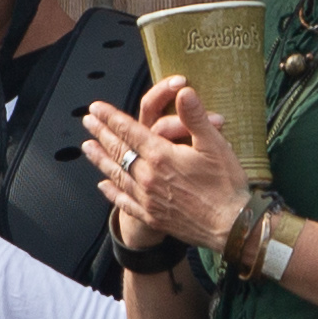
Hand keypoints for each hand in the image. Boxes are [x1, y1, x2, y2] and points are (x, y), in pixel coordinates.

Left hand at [87, 77, 246, 256]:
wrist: (230, 227)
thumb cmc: (226, 184)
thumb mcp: (215, 144)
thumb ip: (195, 117)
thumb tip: (183, 92)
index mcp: (161, 156)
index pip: (130, 131)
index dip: (111, 117)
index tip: (96, 108)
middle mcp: (148, 177)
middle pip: (119, 151)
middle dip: (102, 134)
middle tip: (87, 121)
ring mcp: (147, 199)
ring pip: (117, 175)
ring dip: (100, 159)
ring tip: (87, 147)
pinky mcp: (152, 216)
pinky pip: (124, 202)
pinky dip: (112, 192)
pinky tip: (103, 185)